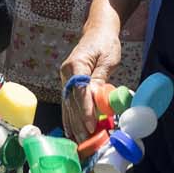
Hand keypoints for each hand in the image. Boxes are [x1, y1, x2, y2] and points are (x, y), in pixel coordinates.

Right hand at [59, 25, 122, 140]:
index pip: (79, 91)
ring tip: (80, 141)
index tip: (91, 125)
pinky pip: (68, 102)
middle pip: (71, 101)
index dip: (85, 110)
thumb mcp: (108, 59)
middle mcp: (66, 72)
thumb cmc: (106, 43)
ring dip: (74, 124)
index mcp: (76, 64)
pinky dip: (70, 117)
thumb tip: (96, 99)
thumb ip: (100, 79)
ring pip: (68, 104)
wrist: (98, 31)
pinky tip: (72, 131)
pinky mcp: (67, 83)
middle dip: (79, 122)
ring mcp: (64, 78)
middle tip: (87, 140)